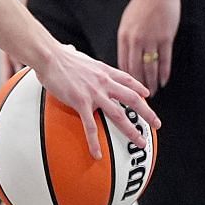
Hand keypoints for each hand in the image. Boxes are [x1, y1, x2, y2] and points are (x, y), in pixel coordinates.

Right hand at [32, 43, 160, 156]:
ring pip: (119, 115)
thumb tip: (69, 50)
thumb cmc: (57, 55)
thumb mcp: (75, 53)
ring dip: (132, 130)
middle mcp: (104, 83)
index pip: (128, 80)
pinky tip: (97, 154)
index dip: (139, 88)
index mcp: (104, 71)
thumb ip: (77, 55)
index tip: (146, 95)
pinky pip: (90, 126)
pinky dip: (94, 142)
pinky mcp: (80, 103)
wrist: (48, 56)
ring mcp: (94, 94)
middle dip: (147, 113)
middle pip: (132, 99)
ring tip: (140, 142)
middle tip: (156, 124)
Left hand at [117, 0, 179, 94]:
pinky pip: (164, 59)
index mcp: (123, 37)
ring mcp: (151, 39)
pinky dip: (164, 72)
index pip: (121, 63)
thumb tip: (125, 56)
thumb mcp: (126, 23)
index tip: (124, 88)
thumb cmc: (141, 5)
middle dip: (136, 85)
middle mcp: (135, 40)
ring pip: (150, 67)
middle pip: (135, 68)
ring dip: (151, 82)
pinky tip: (163, 80)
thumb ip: (126, 40)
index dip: (123, 78)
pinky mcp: (165, 38)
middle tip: (138, 97)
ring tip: (152, 93)